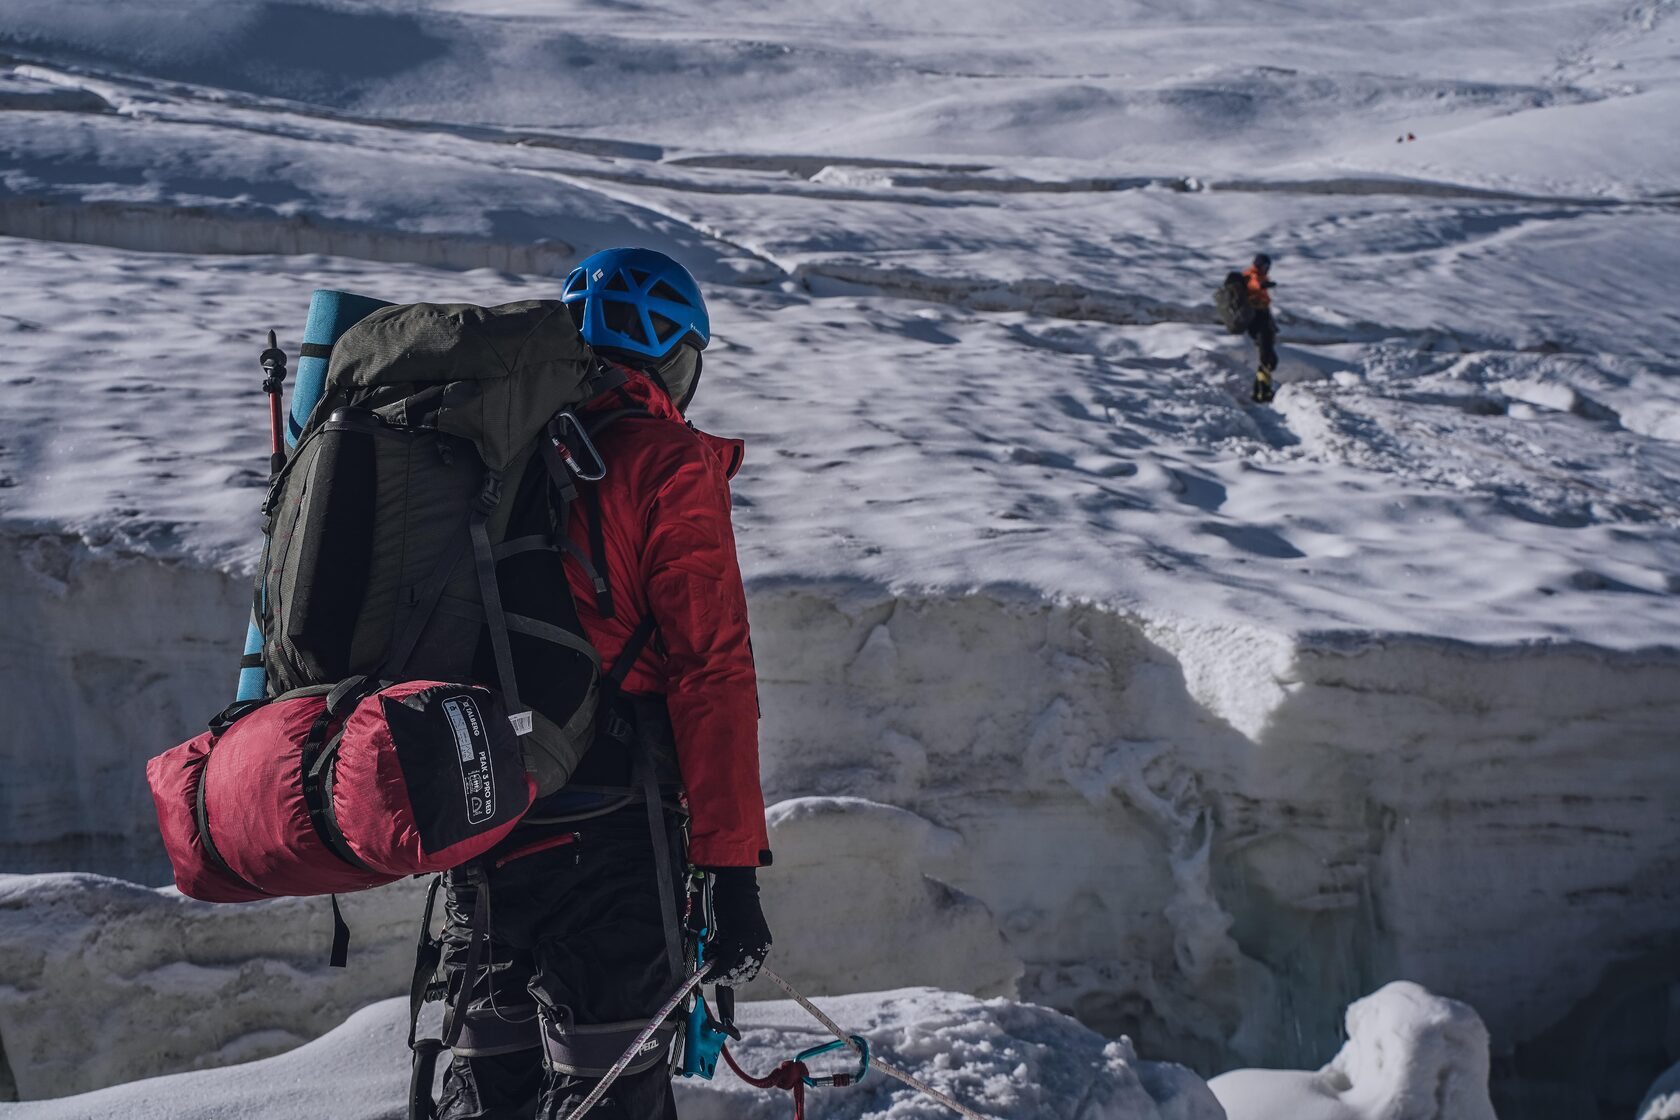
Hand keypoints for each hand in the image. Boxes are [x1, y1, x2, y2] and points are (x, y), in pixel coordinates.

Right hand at [703, 867, 771, 985]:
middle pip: (742, 973)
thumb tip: (725, 963)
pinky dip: (713, 971)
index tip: (724, 978)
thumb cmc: (737, 903)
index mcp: (763, 944)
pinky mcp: (735, 942)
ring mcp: (748, 946)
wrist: (736, 886)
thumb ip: (739, 947)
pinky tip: (706, 973)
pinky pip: (723, 964)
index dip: (736, 977)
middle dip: (726, 977)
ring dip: (718, 973)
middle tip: (713, 974)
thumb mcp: (743, 929)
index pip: (751, 970)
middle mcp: (759, 947)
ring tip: (708, 967)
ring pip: (731, 970)